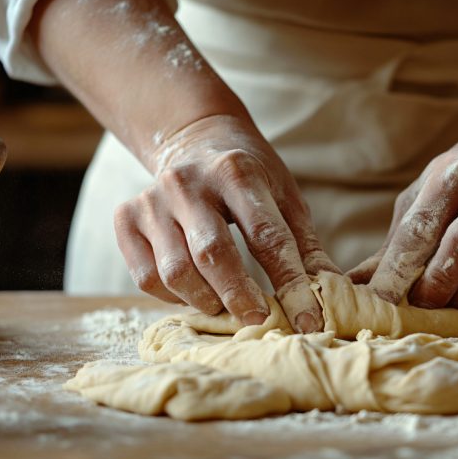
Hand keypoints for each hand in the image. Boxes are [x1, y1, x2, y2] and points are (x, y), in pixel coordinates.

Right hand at [114, 114, 338, 331]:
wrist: (194, 138)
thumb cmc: (249, 176)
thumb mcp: (285, 196)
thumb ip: (305, 245)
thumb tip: (331, 294)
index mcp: (236, 171)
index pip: (266, 236)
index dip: (289, 283)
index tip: (306, 319)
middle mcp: (187, 182)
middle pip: (212, 255)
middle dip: (240, 297)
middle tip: (260, 320)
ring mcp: (151, 199)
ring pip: (175, 272)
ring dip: (207, 301)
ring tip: (228, 307)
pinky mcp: (126, 217)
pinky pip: (146, 277)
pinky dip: (174, 298)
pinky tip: (196, 292)